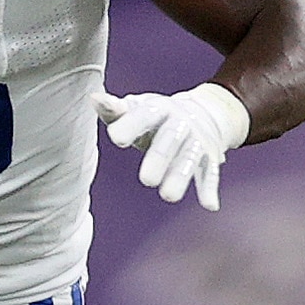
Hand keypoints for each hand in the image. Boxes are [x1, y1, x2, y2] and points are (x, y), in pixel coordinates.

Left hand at [95, 82, 251, 209]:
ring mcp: (196, 141)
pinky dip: (209, 189)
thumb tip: (94, 98)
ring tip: (168, 196)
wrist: (203, 111)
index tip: (116, 138)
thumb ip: (115, 110)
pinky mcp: (208, 158)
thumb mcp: (136, 109)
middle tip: (146, 180)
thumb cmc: (156, 116)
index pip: (143, 116)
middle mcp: (180, 123)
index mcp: (157, 109)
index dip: (130, 125)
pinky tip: (210, 205)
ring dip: (181, 176)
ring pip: (189, 159)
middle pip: (169, 140)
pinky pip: (209, 173)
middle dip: (159, 158)